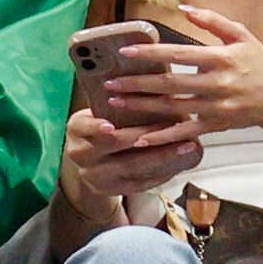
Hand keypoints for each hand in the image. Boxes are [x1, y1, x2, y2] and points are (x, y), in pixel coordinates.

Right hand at [61, 105, 199, 215]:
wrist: (93, 161)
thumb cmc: (106, 125)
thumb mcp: (101, 111)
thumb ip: (117, 98)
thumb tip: (151, 74)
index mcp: (76, 128)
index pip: (83, 126)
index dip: (95, 127)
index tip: (110, 125)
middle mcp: (80, 153)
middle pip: (112, 145)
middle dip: (144, 135)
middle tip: (171, 127)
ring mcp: (95, 175)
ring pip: (131, 166)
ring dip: (161, 155)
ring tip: (186, 146)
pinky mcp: (112, 190)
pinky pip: (139, 183)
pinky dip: (161, 172)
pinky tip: (180, 163)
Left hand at [101, 4, 262, 136]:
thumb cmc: (259, 64)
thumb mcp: (242, 36)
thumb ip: (213, 21)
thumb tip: (183, 8)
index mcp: (222, 59)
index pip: (180, 54)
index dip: (151, 52)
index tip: (125, 51)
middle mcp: (218, 84)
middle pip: (170, 84)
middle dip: (137, 84)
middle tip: (109, 83)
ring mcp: (216, 107)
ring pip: (172, 108)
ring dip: (142, 106)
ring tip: (115, 103)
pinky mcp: (215, 125)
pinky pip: (185, 132)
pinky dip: (162, 137)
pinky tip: (139, 137)